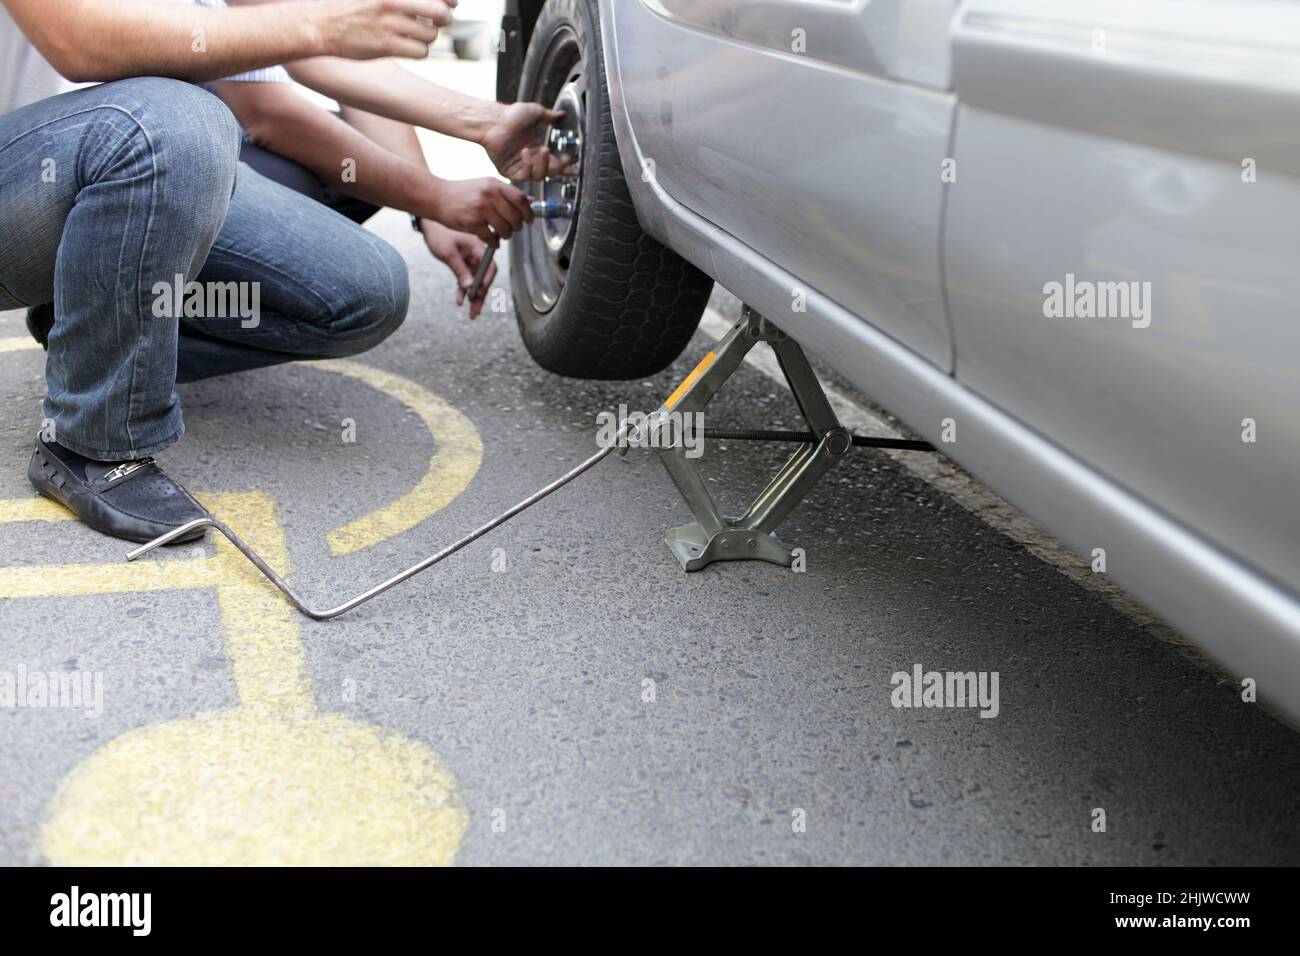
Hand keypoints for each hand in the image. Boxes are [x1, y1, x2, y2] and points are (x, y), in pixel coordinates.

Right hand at [315, 0, 455, 59]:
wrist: (319, 24)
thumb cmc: (348, 5)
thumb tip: (440, 1)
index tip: (452, 3)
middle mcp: (394, 1)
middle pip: (441, 13)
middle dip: (444, 18)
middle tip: (437, 20)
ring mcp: (390, 24)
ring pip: (431, 34)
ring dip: (428, 35)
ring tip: (415, 32)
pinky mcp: (387, 46)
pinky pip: (421, 51)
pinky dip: (420, 50)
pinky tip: (409, 45)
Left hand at [420, 220, 496, 318]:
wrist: (430, 226)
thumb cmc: (440, 234)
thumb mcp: (448, 253)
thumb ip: (460, 270)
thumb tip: (469, 287)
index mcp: (479, 248)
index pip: (489, 267)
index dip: (486, 281)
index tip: (479, 292)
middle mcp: (478, 255)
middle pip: (484, 278)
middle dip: (480, 296)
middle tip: (476, 311)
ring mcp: (471, 261)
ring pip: (476, 282)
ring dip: (473, 298)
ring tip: (472, 313)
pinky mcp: (464, 264)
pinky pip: (466, 279)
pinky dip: (463, 290)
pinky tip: (460, 301)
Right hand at [432, 177, 533, 242]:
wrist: (437, 196)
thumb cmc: (462, 192)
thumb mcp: (485, 185)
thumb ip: (506, 193)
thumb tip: (530, 200)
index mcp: (494, 184)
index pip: (521, 199)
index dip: (528, 213)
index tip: (528, 220)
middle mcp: (489, 195)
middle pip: (515, 217)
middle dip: (517, 227)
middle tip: (513, 229)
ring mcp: (480, 209)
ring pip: (505, 229)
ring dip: (507, 235)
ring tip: (502, 234)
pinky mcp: (471, 223)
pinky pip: (491, 238)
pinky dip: (494, 243)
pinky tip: (492, 241)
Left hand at [483, 102, 573, 181]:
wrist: (494, 120)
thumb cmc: (511, 115)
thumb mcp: (536, 113)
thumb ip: (550, 116)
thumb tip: (562, 115)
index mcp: (536, 149)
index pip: (554, 163)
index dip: (565, 167)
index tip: (574, 167)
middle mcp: (530, 159)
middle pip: (550, 173)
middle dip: (559, 168)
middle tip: (564, 159)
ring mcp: (520, 166)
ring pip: (539, 176)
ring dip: (544, 165)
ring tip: (544, 150)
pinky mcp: (510, 171)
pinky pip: (525, 175)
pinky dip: (528, 165)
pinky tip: (526, 152)